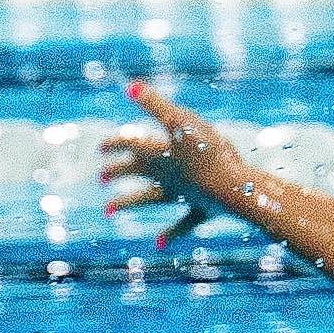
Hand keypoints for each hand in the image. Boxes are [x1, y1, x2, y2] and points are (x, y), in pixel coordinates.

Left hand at [100, 81, 249, 248]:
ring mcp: (181, 194)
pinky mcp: (201, 208)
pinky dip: (169, 233)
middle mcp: (165, 175)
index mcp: (158, 153)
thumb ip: (155, 105)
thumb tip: (129, 87)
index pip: (130, 145)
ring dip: (127, 202)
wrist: (233, 189)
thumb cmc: (209, 153)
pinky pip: (183, 223)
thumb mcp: (182, 122)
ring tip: (107, 210)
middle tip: (100, 177)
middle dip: (117, 172)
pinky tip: (156, 245)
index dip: (115, 143)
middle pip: (135, 172)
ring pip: (148, 198)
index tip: (101, 147)